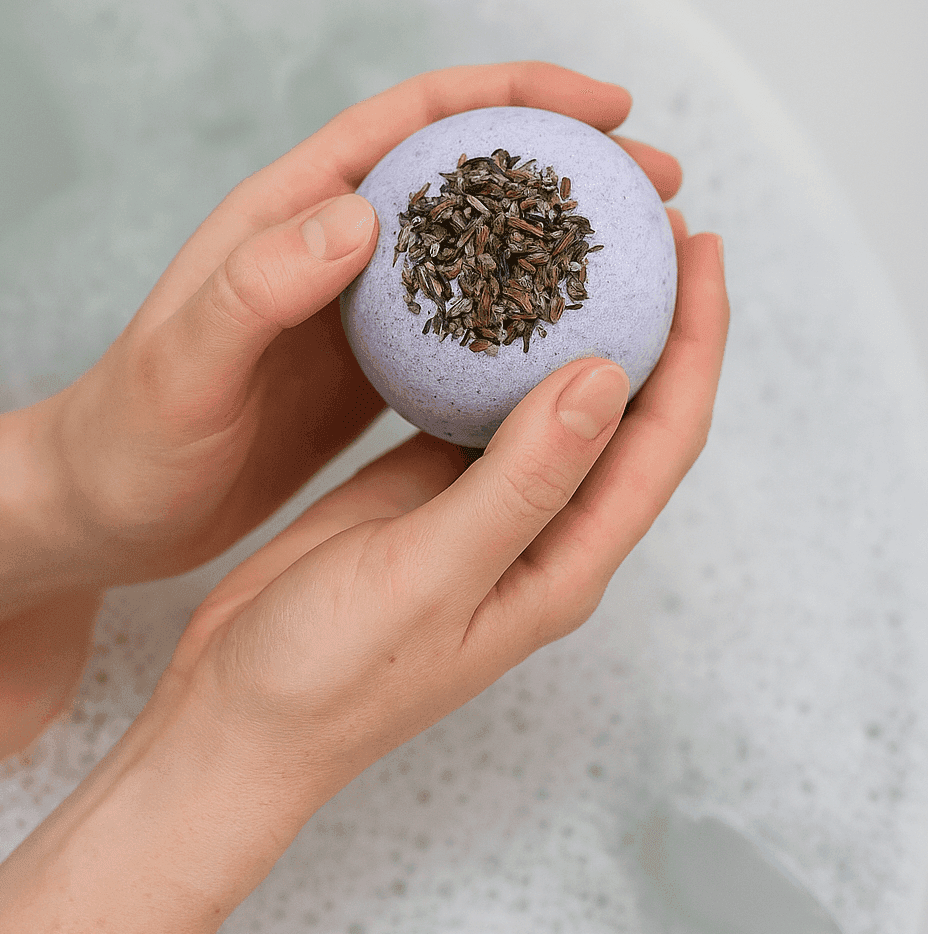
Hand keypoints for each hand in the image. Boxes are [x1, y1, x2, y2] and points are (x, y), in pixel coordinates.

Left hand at [35, 61, 683, 584]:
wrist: (100, 507)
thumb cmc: (130, 435)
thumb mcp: (183, 362)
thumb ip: (258, 286)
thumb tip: (362, 213)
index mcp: (291, 212)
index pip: (416, 121)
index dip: (512, 96)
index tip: (604, 107)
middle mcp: (332, 245)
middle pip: (469, 175)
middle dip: (564, 164)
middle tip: (655, 186)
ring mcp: (354, 306)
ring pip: (478, 249)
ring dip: (557, 244)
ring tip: (640, 259)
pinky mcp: (364, 367)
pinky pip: (463, 327)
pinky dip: (525, 323)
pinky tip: (579, 349)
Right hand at [165, 210, 726, 821]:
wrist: (236, 716)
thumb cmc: (329, 673)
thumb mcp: (430, 574)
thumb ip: (520, 482)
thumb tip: (607, 378)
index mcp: (564, 562)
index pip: (664, 436)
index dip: (696, 339)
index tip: (698, 244)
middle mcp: (540, 532)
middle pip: (628, 409)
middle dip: (657, 314)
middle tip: (652, 217)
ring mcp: (483, 510)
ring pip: (555, 400)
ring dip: (579, 322)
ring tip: (580, 237)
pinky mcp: (425, 492)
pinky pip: (478, 405)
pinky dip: (495, 348)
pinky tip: (485, 295)